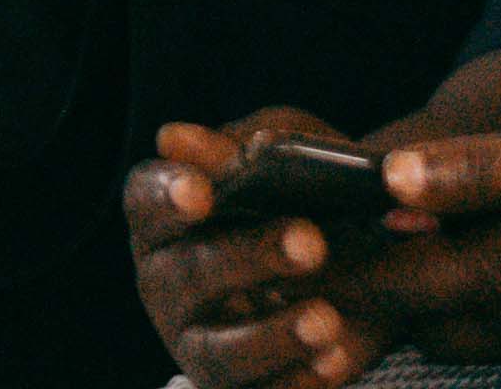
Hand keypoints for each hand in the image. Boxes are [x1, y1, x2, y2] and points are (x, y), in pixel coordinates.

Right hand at [131, 107, 402, 381]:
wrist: (355, 275)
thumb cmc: (298, 200)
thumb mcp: (284, 159)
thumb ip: (241, 148)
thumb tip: (177, 138)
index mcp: (167, 219)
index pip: (145, 200)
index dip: (167, 195)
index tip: (202, 191)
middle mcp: (168, 284)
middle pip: (189, 273)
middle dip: (249, 257)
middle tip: (311, 242)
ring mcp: (197, 344)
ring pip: (218, 351)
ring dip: (272, 336)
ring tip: (326, 319)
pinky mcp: (233, 388)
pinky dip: (294, 380)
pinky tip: (332, 360)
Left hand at [258, 122, 500, 379]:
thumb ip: (478, 171)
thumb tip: (390, 179)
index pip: (390, 288)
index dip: (333, 279)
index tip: (280, 268)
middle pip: (418, 321)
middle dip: (368, 300)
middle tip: (320, 273)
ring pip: (462, 334)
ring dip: (425, 308)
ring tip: (392, 274)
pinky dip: (481, 318)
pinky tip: (493, 285)